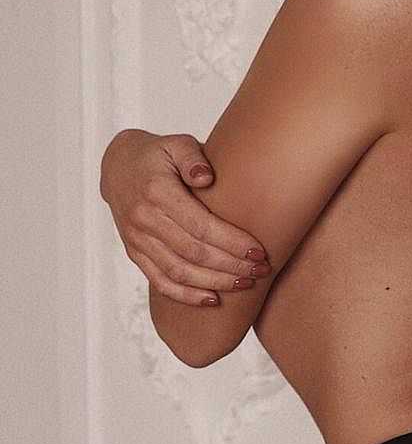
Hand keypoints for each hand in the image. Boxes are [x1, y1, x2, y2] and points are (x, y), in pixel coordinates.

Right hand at [100, 129, 270, 306]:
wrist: (118, 166)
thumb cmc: (158, 154)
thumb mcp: (176, 144)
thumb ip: (192, 158)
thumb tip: (207, 177)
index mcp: (157, 192)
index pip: (200, 226)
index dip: (232, 243)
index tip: (260, 252)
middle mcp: (144, 219)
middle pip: (193, 253)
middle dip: (231, 266)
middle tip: (261, 270)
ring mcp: (137, 239)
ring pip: (178, 272)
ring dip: (215, 282)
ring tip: (245, 284)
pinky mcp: (135, 252)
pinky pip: (160, 281)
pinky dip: (186, 295)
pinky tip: (213, 299)